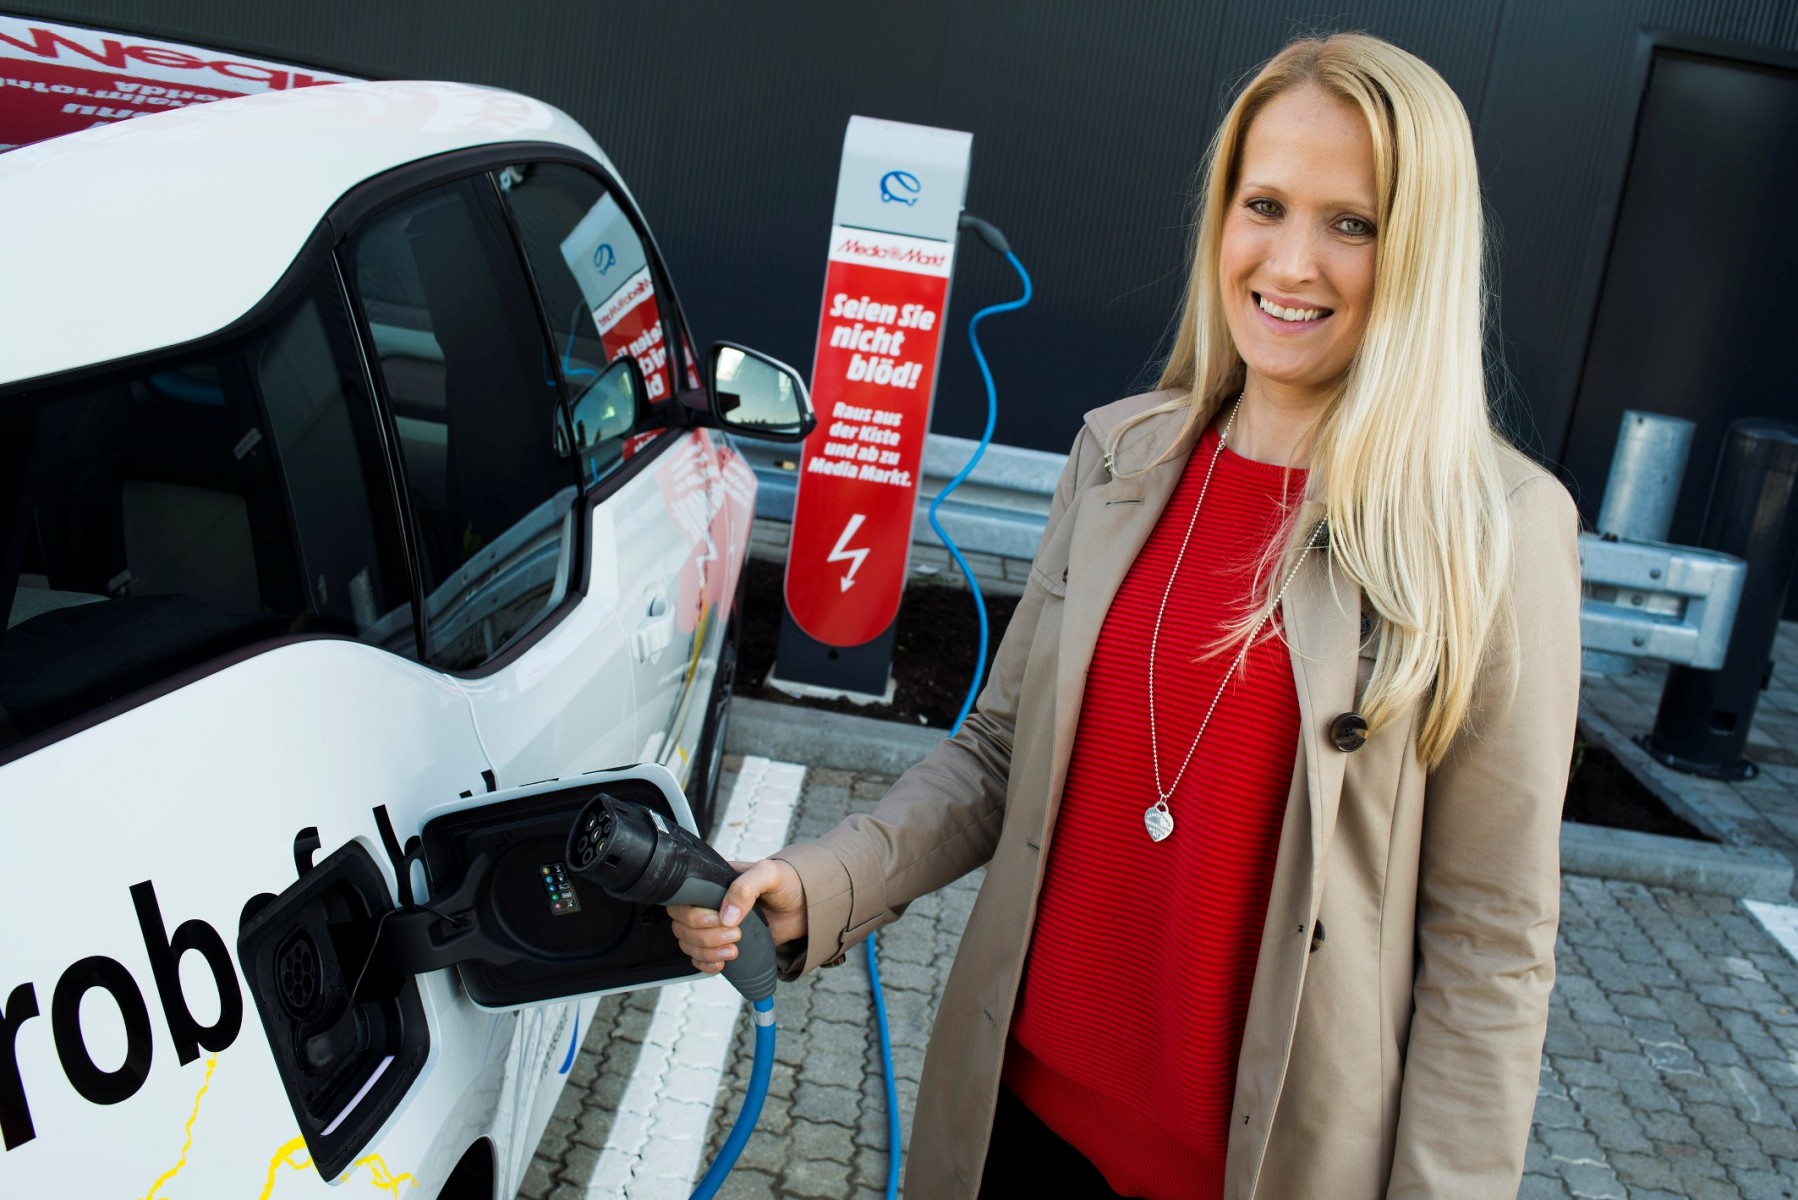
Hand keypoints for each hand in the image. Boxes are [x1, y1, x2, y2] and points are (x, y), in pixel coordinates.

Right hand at [667, 857, 806, 974]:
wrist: (805, 905)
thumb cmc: (787, 882)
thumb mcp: (770, 874)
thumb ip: (746, 887)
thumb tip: (726, 916)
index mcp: (712, 883)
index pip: (683, 901)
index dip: (694, 916)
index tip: (719, 920)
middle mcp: (708, 903)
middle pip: (682, 926)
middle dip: (705, 937)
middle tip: (736, 935)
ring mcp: (714, 925)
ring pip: (688, 943)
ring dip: (706, 952)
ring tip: (734, 951)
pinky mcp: (722, 943)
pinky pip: (699, 957)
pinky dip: (705, 964)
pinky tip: (721, 964)